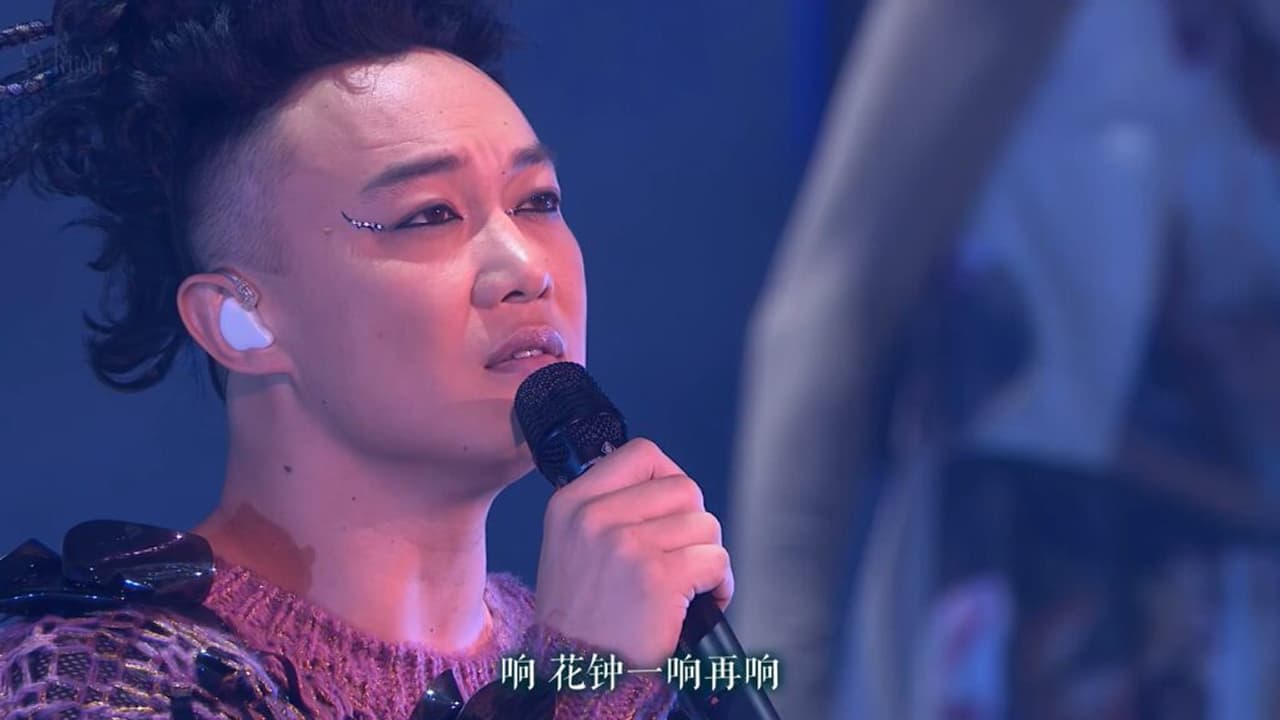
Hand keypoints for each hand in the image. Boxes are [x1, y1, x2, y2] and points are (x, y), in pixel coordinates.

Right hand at [533, 437, 733, 668]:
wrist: (576, 677)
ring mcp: (625, 546)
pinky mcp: (657, 578)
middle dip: (694, 525)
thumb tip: (665, 486)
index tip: (671, 511)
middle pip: (683, 488)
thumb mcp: (571, 548)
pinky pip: (716, 561)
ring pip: (705, 524)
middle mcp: (594, 518)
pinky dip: (721, 585)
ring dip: (708, 557)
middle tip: (683, 557)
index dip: (669, 479)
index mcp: (570, 504)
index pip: (642, 454)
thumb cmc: (581, 621)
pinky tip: (701, 603)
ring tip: (690, 586)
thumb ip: (607, 510)